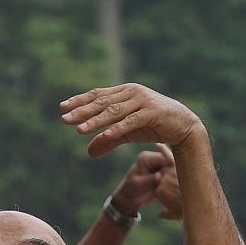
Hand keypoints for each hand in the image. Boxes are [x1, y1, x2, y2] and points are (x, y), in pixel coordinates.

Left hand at [61, 84, 204, 158]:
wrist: (183, 126)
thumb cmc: (153, 126)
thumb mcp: (127, 134)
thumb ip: (109, 140)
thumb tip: (89, 152)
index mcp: (124, 92)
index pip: (98, 95)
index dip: (80, 101)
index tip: (62, 108)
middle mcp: (132, 92)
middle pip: (102, 102)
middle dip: (82, 111)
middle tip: (64, 120)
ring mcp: (143, 101)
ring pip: (114, 111)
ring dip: (96, 121)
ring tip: (80, 130)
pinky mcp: (153, 112)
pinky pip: (131, 122)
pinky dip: (117, 129)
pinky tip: (104, 137)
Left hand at [110, 146, 180, 221]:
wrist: (129, 199)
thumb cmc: (130, 191)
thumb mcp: (138, 185)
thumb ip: (150, 179)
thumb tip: (160, 175)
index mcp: (146, 158)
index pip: (163, 158)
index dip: (172, 164)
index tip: (178, 174)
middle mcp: (154, 159)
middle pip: (171, 160)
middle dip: (176, 170)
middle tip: (179, 181)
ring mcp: (159, 165)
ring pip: (174, 167)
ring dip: (177, 175)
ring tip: (178, 185)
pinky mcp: (163, 172)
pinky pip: (173, 174)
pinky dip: (176, 180)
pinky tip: (178, 186)